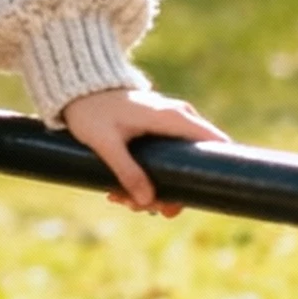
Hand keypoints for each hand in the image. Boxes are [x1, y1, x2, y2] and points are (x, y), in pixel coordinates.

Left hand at [61, 85, 227, 215]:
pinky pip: (164, 161)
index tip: (200, 198)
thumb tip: (148, 203)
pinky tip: (120, 192)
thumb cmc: (92, 111)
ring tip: (119, 199)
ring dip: (153, 190)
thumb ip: (126, 171)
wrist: (79, 91)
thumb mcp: (106, 144)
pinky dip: (146, 179)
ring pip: (177, 166)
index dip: (218, 170)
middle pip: (194, 163)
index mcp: (174, 117)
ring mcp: (171, 125)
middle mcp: (180, 118)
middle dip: (171, 192)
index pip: (216, 142)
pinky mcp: (160, 132)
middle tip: (142, 208)